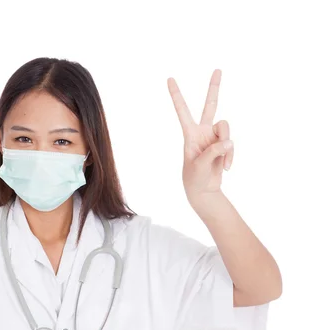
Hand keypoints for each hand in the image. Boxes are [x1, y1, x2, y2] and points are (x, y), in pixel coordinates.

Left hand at [167, 69, 233, 204]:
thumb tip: (228, 141)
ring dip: (226, 146)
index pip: (182, 111)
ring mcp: (214, 137)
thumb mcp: (200, 166)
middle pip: (210, 105)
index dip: (176, 95)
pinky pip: (231, 144)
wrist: (204, 190)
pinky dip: (230, 156)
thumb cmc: (195, 178)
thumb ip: (213, 152)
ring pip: (226, 129)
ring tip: (222, 162)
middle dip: (214, 88)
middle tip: (218, 69)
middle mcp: (202, 131)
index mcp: (189, 133)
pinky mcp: (224, 144)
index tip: (169, 78)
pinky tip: (226, 168)